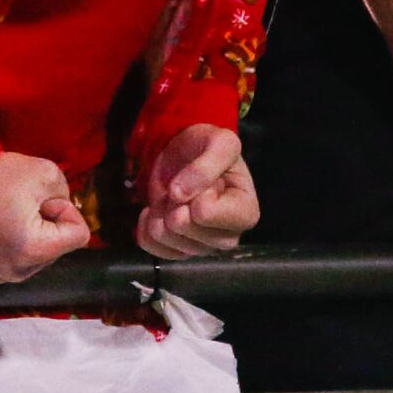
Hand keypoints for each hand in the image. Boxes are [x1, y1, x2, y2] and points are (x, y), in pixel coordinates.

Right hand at [0, 150, 90, 283]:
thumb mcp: (48, 174)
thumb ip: (68, 196)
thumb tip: (64, 210)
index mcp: (32, 251)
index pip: (78, 236)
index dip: (65, 210)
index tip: (42, 197)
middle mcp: (13, 271)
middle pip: (56, 249)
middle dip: (49, 225)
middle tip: (23, 203)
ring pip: (35, 258)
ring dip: (32, 236)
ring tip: (9, 212)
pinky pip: (12, 261)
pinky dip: (12, 245)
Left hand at [135, 124, 258, 259]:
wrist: (186, 153)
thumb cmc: (209, 148)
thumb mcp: (221, 142)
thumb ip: (206, 166)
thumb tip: (179, 195)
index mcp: (246, 213)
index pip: (206, 213)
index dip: (198, 191)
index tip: (208, 180)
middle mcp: (227, 237)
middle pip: (185, 227)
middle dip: (177, 200)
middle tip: (186, 186)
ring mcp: (201, 247)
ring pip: (166, 236)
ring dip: (162, 210)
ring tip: (174, 196)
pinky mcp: (178, 251)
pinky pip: (151, 246)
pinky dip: (146, 225)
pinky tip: (158, 209)